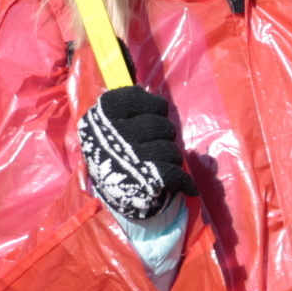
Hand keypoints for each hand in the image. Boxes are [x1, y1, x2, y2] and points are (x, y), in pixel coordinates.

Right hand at [79, 87, 193, 221]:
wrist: (109, 193)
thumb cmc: (114, 151)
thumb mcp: (108, 125)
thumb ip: (128, 107)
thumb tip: (155, 97)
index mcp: (101, 117)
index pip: (137, 98)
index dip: (152, 105)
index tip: (154, 113)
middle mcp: (113, 136)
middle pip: (159, 124)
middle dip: (164, 133)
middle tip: (156, 142)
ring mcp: (130, 159)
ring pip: (170, 149)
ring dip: (171, 157)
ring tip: (161, 163)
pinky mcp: (146, 181)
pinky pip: (176, 173)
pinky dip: (185, 181)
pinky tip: (190, 187)